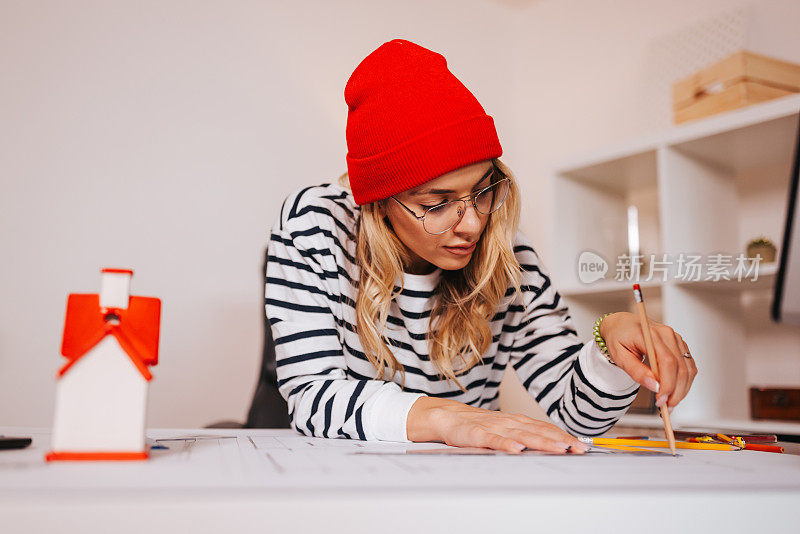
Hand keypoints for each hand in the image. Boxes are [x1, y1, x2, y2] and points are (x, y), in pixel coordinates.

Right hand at [406, 396, 589, 453]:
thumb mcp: (504, 430)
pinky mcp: (476, 434)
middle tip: (578, 448)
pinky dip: (506, 444)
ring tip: (559, 449)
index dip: (564, 436)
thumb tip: (553, 446)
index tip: (582, 446)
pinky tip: (517, 450)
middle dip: (560, 440)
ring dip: (541, 442)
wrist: (445, 416)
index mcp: (517, 422)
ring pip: (521, 435)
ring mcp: (493, 427)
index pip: (545, 428)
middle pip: (538, 431)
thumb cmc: (477, 425)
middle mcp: (508, 422)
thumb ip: (525, 436)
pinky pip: (493, 440)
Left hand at [599, 312, 697, 410]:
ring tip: (669, 403)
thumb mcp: (619, 356)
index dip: (667, 384)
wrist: (621, 324)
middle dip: (676, 391)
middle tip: (665, 407)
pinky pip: (689, 367)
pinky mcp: (680, 346)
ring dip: (683, 389)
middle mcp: (668, 335)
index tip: (660, 400)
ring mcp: (676, 339)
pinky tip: (674, 392)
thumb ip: (636, 371)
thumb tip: (654, 386)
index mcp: (651, 335)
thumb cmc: (618, 337)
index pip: (667, 362)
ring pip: (689, 369)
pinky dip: (684, 382)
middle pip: (681, 367)